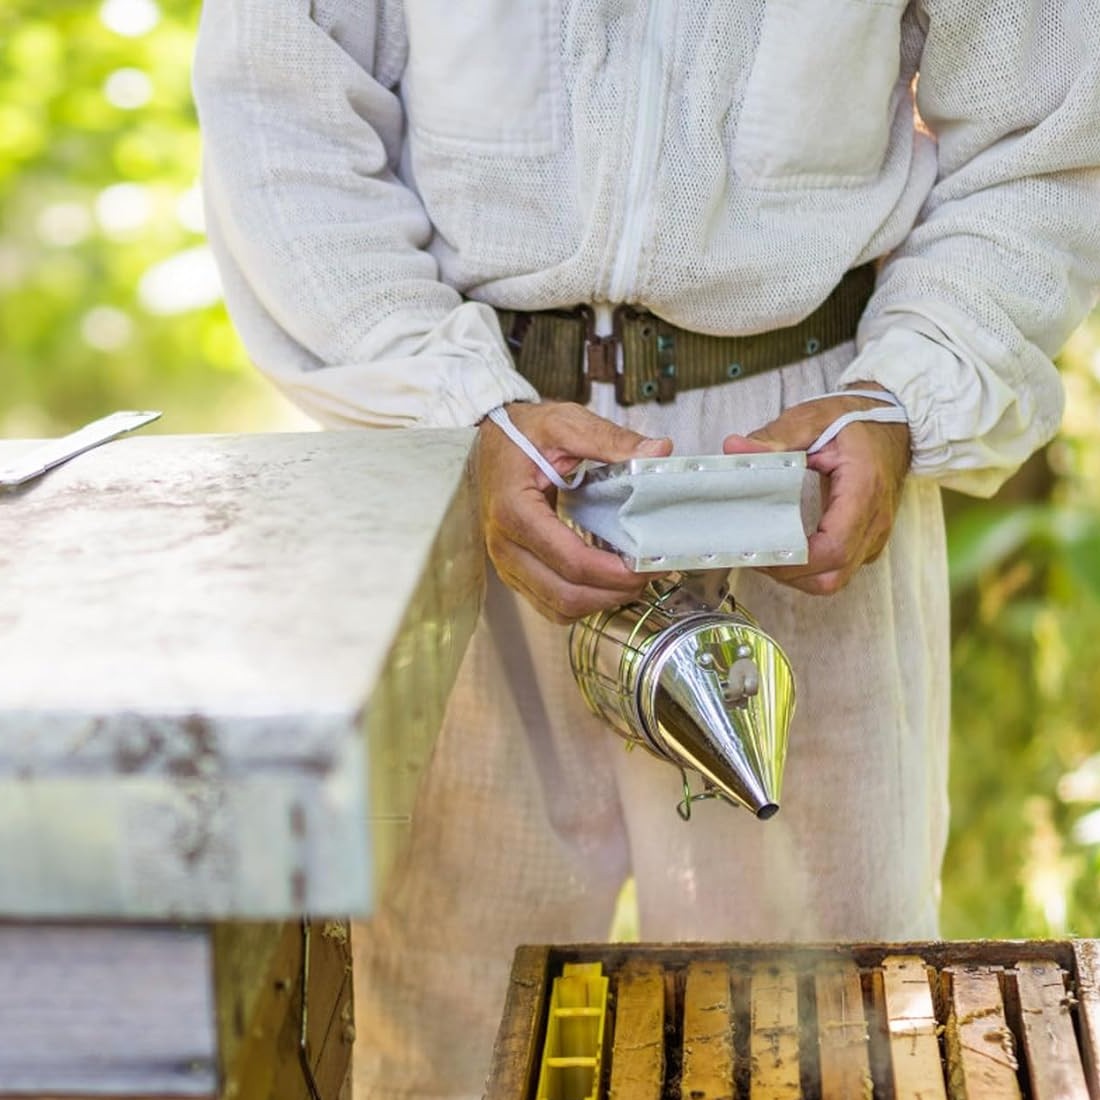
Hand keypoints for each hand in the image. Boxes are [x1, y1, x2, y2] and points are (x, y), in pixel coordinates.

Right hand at [477, 401, 671, 622]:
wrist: (488, 441)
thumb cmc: (521, 434)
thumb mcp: (565, 423)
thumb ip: (610, 439)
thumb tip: (658, 451)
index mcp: (514, 509)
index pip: (570, 560)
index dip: (613, 572)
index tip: (647, 564)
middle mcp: (503, 544)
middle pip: (565, 595)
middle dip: (613, 593)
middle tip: (648, 575)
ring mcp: (506, 563)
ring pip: (558, 608)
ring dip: (600, 602)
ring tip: (631, 580)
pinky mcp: (514, 572)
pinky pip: (550, 605)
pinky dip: (583, 602)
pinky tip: (605, 582)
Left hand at [723, 386, 909, 594]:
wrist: (894, 422)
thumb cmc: (855, 421)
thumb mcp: (812, 420)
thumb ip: (774, 437)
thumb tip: (734, 449)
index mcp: (863, 489)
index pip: (833, 547)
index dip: (794, 559)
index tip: (761, 548)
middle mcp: (875, 519)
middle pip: (833, 573)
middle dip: (789, 573)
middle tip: (755, 553)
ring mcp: (875, 534)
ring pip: (836, 578)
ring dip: (799, 576)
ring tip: (767, 553)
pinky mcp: (868, 540)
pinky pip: (840, 569)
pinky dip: (811, 569)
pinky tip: (786, 549)